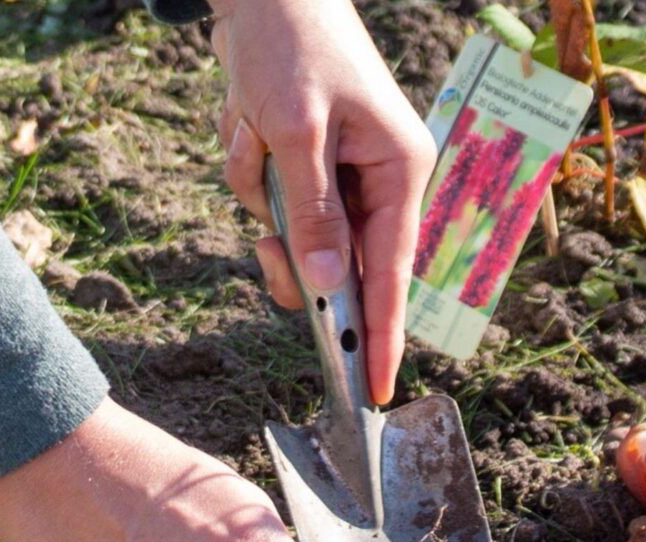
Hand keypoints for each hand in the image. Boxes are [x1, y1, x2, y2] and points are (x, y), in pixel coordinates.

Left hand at [209, 0, 435, 404]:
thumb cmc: (293, 46)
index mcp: (398, 170)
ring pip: (288, 233)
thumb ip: (314, 214)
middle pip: (333, 263)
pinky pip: (266, 199)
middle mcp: (374, 181)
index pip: (391, 274)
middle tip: (269, 224)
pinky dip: (247, 167)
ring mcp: (335, 176)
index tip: (374, 391)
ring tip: (256, 129)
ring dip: (260, 189)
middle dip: (290, 243)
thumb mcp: (299, 131)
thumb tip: (328, 283)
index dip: (379, 335)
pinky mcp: (300, 167)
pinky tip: (248, 120)